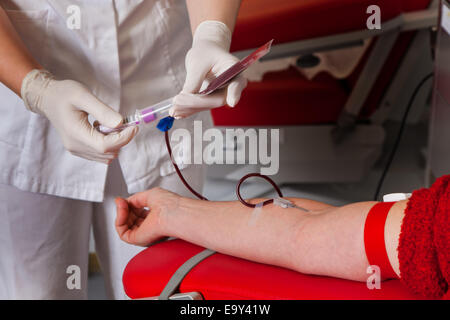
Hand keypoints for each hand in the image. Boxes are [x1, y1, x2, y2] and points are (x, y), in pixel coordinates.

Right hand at [21, 69, 137, 163]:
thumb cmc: (64, 94)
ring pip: (107, 156)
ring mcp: (77, 150)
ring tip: (110, 124)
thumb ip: (102, 111)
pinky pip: (101, 154)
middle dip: (121, 139)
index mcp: (76, 134)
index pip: (106, 146)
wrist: (48, 98)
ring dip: (116, 142)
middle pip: (108, 153)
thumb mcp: (83, 96)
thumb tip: (120, 123)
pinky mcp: (80, 149)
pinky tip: (103, 129)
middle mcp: (76, 147)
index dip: (123, 138)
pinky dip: (109, 144)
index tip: (134, 126)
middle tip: (125, 122)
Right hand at [115, 187, 180, 246]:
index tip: (125, 199)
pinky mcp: (138, 240)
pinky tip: (122, 212)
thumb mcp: (149, 195)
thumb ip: (135, 199)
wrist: (172, 214)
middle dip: (124, 208)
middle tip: (122, 202)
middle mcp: (151, 226)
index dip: (130, 205)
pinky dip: (119, 221)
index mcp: (156, 217)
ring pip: (124, 226)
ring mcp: (144, 233)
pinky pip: (122, 232)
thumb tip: (123, 201)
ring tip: (122, 205)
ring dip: (120, 213)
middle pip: (130, 219)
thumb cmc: (169, 205)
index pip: (138, 212)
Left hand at [170, 21, 246, 118]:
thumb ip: (194, 80)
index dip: (234, 93)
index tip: (231, 102)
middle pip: (218, 99)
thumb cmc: (205, 52)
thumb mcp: (198, 62)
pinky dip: (188, 109)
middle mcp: (232, 85)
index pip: (236, 84)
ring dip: (189, 108)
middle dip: (197, 103)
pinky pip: (202, 106)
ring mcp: (223, 94)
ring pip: (208, 105)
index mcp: (234, 70)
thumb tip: (185, 97)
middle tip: (177, 103)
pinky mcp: (213, 98)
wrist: (207, 52)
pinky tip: (177, 113)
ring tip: (173, 110)